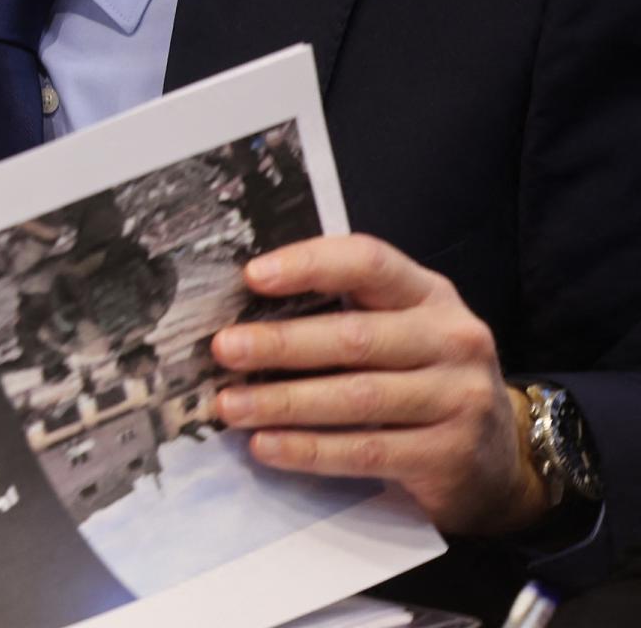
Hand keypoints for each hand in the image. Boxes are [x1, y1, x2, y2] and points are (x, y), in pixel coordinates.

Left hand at [216, 233, 556, 534]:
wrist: (499, 459)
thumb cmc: (424, 378)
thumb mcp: (402, 330)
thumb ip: (345, 312)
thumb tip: (246, 311)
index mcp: (430, 294)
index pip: (369, 262)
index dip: (309, 264)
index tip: (251, 276)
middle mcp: (453, 339)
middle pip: (355, 337)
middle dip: (281, 344)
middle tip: (224, 350)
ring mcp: (459, 398)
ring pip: (357, 397)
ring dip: (284, 402)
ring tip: (229, 406)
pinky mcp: (450, 455)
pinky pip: (367, 451)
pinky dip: (310, 450)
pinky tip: (266, 446)